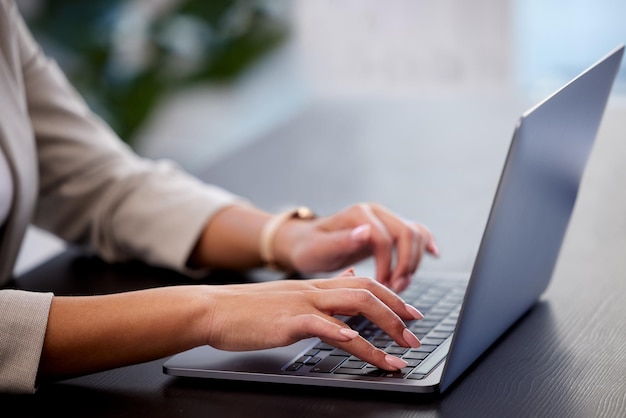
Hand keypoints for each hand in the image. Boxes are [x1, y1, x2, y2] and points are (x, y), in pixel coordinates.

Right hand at [202, 269, 423, 370]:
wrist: (214, 308)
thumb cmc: (250, 308)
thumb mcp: (291, 294)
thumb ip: (322, 290)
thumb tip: (349, 279)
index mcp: (316, 286)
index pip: (364, 283)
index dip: (392, 297)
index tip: (411, 314)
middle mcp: (314, 291)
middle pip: (367, 293)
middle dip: (397, 314)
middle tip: (415, 335)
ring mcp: (302, 305)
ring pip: (353, 309)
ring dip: (382, 331)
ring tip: (398, 353)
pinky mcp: (287, 322)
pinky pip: (320, 324)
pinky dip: (342, 333)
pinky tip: (355, 343)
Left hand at [275, 203, 438, 291]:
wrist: (308, 242)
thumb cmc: (310, 248)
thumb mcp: (319, 249)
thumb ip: (341, 241)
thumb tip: (366, 232)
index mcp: (357, 214)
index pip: (384, 238)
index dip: (387, 265)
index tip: (381, 286)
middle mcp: (374, 212)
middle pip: (406, 233)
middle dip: (405, 265)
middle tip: (396, 289)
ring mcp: (384, 218)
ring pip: (414, 234)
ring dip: (413, 262)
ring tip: (400, 285)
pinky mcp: (390, 228)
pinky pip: (416, 231)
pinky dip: (426, 243)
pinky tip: (433, 255)